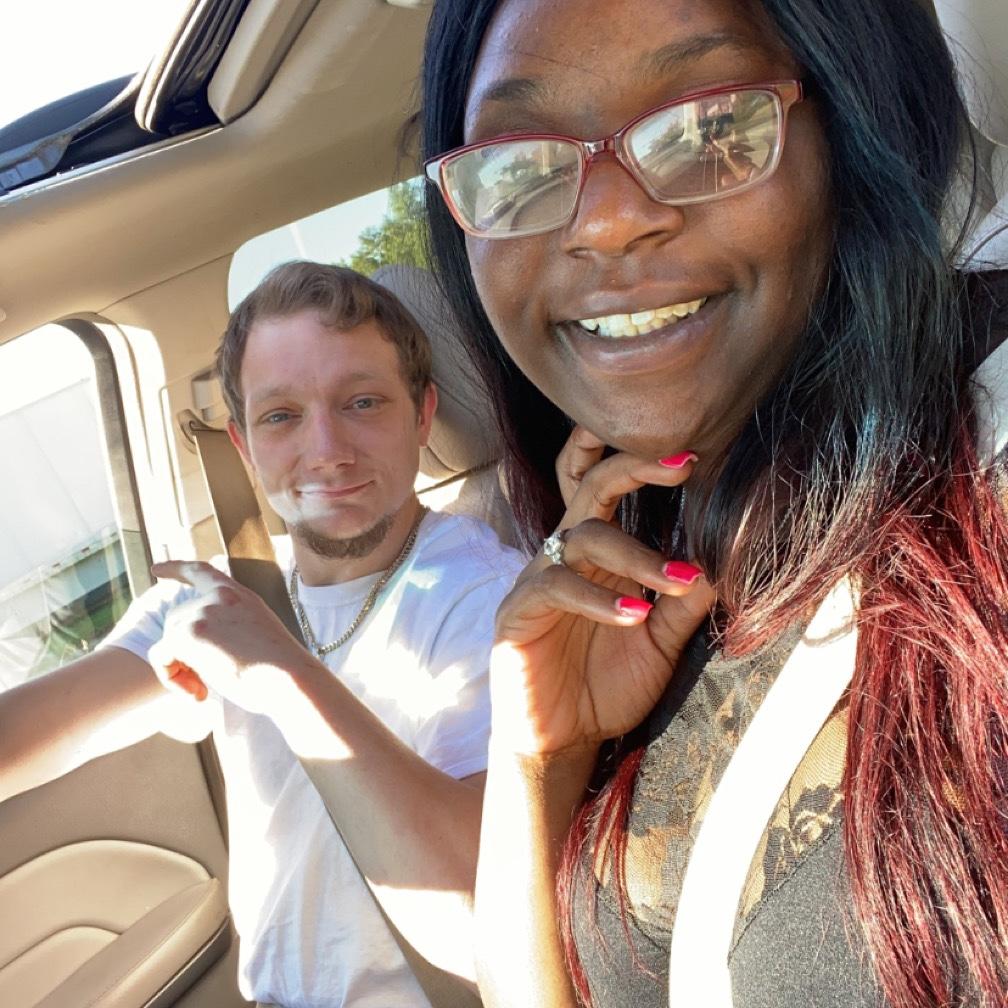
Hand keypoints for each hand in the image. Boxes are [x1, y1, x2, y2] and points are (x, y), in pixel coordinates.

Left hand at [147, 561, 318, 714]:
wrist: (290, 679)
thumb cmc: (279, 671)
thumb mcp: (256, 636)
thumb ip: (228, 629)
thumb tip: (193, 648)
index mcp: (239, 596)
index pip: (202, 572)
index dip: (177, 569)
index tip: (157, 569)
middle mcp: (219, 597)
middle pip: (175, 619)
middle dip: (181, 653)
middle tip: (204, 685)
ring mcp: (203, 611)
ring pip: (167, 641)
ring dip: (179, 670)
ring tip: (205, 691)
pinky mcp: (190, 632)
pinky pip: (161, 657)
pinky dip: (172, 678)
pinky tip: (199, 693)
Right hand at [491, 429, 714, 754]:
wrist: (563, 741)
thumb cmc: (606, 687)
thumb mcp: (658, 645)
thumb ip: (682, 607)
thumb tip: (714, 566)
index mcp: (597, 557)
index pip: (607, 491)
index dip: (638, 465)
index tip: (691, 459)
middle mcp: (566, 557)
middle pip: (590, 491)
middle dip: (632, 470)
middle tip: (684, 467)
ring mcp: (538, 581)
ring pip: (582, 539)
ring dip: (635, 555)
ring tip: (674, 581)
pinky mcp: (518, 613)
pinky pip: (555, 588)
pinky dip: (598, 598)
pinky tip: (632, 616)